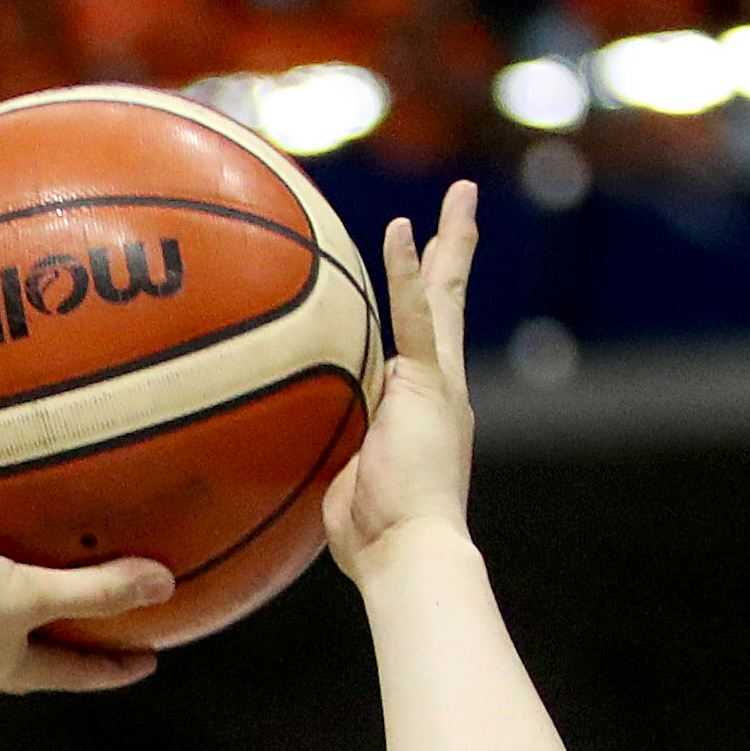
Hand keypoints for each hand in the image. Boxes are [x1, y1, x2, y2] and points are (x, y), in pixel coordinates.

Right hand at [0, 516, 170, 695]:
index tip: (149, 659)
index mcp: (1, 657)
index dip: (111, 665)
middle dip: (56, 620)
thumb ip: (91, 589)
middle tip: (97, 598)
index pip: (70, 667)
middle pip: (23, 632)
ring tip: (19, 531)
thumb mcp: (24, 597)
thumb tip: (165, 585)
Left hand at [327, 180, 483, 577]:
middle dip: (454, 252)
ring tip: (459, 196)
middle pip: (448, 304)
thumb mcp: (344, 480)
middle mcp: (439, 389)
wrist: (408, 554)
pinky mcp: (428, 387)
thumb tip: (288, 445)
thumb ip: (330, 450)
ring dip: (450, 242)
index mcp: (422, 407)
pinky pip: (417, 317)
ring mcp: (438, 385)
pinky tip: (403, 230)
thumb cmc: (372, 539)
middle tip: (461, 207)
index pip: (422, 340)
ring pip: (445, 297)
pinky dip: (407, 274)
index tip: (416, 266)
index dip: (418, 301)